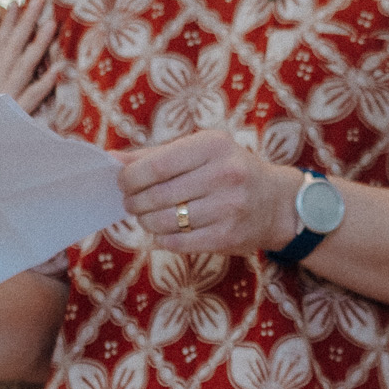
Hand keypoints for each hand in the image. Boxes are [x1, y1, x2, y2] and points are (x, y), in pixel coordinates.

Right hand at [0, 0, 60, 111]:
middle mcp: (0, 79)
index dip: (9, 21)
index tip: (18, 0)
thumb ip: (4, 64)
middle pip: (14, 45)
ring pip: (25, 65)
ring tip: (52, 25)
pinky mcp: (17, 111)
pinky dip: (45, 83)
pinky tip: (60, 70)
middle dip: (27, 21)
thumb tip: (12, 39)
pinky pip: (33, 96)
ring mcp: (9, 94)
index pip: (1, 41)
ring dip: (37, 45)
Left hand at [118, 130, 302, 256]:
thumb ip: (156, 155)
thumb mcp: (200, 151)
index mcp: (213, 145)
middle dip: (135, 202)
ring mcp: (228, 208)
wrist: (276, 202)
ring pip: (164, 221)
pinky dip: (163, 238)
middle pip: (157, 195)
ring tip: (149, 216)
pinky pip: (177, 243)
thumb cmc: (229, 171)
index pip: (156, 165)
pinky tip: (166, 231)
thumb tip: (112, 160)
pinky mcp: (228, 237)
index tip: (123, 183)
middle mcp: (224, 174)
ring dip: (147, 222)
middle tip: (132, 203)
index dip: (130, 178)